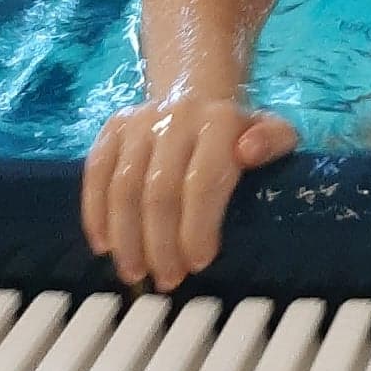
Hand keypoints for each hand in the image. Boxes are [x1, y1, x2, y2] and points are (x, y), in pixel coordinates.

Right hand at [81, 97, 297, 291]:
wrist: (196, 91)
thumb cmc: (237, 130)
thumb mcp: (273, 132)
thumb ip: (275, 141)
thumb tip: (249, 151)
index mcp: (220, 120)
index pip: (204, 181)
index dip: (198, 228)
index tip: (198, 264)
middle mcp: (178, 116)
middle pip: (159, 191)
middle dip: (161, 244)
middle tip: (168, 278)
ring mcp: (140, 121)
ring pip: (123, 187)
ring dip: (127, 238)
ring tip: (136, 271)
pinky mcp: (113, 128)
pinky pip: (96, 173)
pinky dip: (95, 213)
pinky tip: (104, 245)